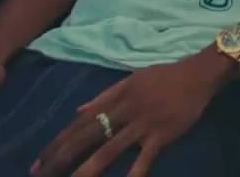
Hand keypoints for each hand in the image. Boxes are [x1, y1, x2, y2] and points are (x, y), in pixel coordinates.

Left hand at [31, 52, 227, 176]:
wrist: (198, 74)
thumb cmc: (164, 76)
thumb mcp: (130, 80)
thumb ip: (104, 96)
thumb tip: (78, 111)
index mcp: (115, 97)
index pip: (80, 122)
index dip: (59, 140)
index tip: (41, 159)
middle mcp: (124, 111)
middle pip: (88, 136)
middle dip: (63, 155)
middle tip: (42, 173)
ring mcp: (142, 124)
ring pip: (110, 149)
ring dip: (89, 168)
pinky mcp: (161, 135)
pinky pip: (144, 158)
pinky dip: (135, 174)